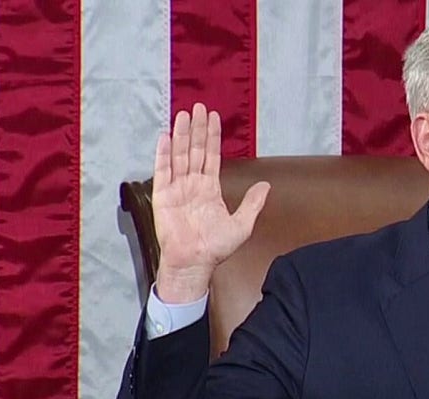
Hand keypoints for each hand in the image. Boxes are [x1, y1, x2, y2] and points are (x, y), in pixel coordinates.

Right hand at [152, 103, 269, 302]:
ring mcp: (177, 188)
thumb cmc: (216, 248)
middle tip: (198, 107)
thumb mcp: (242, 224)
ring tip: (183, 115)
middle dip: (196, 128)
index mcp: (210, 188)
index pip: (211, 156)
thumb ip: (252, 203)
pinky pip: (162, 171)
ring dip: (180, 135)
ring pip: (179, 155)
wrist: (194, 262)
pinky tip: (165, 137)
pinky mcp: (162, 196)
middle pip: (194, 150)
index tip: (213, 117)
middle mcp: (193, 184)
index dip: (212, 136)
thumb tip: (266, 186)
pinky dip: (163, 154)